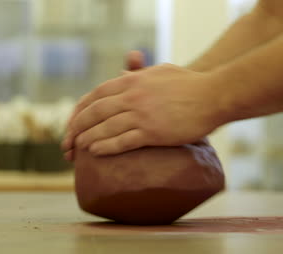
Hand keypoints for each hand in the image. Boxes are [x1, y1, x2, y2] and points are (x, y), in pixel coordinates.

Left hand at [62, 62, 224, 156]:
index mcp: (132, 81)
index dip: (80, 110)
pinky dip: (106, 147)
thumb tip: (123, 73)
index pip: (95, 95)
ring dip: (87, 139)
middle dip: (77, 127)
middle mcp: (132, 96)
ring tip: (77, 149)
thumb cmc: (189, 84)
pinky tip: (95, 152)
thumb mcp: (159, 71)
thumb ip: (138, 73)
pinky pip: (123, 141)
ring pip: (104, 128)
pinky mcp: (153, 132)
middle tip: (68, 141)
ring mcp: (142, 114)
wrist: (213, 95)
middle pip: (94, 112)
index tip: (72, 122)